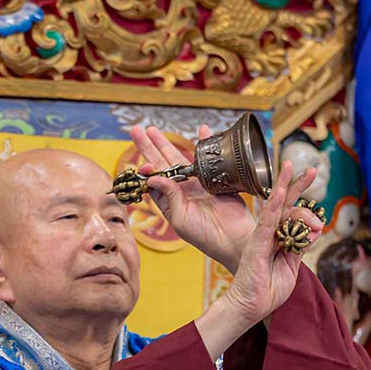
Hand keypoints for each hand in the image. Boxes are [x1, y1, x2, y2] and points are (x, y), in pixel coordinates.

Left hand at [130, 124, 316, 271]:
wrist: (233, 239)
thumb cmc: (205, 236)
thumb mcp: (180, 219)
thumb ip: (168, 196)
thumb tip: (154, 177)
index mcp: (170, 202)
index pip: (153, 181)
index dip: (146, 169)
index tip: (142, 163)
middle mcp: (182, 190)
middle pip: (162, 163)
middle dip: (150, 147)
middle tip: (137, 130)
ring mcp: (199, 182)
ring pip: (180, 157)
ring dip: (168, 142)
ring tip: (154, 129)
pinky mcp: (216, 178)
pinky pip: (208, 157)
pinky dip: (205, 143)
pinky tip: (202, 129)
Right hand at [220, 160, 309, 325]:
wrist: (251, 306)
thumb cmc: (268, 290)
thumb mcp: (291, 267)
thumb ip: (300, 248)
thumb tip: (315, 230)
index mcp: (278, 239)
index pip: (291, 214)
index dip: (302, 200)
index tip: (313, 185)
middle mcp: (268, 234)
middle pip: (283, 204)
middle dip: (296, 184)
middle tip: (309, 167)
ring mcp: (261, 237)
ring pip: (274, 207)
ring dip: (283, 186)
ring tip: (290, 167)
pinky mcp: (256, 245)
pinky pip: (266, 223)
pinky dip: (273, 207)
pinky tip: (278, 192)